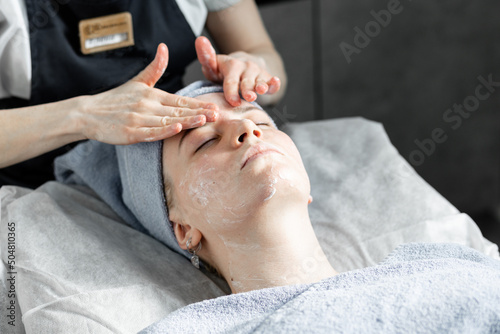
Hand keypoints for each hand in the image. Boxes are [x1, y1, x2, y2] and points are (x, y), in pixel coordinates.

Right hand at [79, 43, 218, 144]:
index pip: (180, 100)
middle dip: (199, 113)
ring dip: (186, 121)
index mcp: (152, 95)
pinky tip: (176, 128)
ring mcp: (139, 119)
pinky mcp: (130, 133)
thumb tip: (164, 47)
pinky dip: (163, 131)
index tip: (214, 106)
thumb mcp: (137, 82)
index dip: (198, 104)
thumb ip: (155, 68)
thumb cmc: (115, 99)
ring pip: (167, 121)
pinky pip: (150, 132)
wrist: (88, 113)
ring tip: (203, 121)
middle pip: (177, 110)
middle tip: (217, 114)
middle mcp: (147, 106)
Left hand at [195, 36, 280, 106]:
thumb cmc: (224, 70)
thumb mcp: (213, 65)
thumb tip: (200, 39)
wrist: (243, 64)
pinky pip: (271, 81)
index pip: (231, 79)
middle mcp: (246, 67)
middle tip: (249, 97)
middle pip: (246, 82)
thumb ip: (206, 57)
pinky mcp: (266, 78)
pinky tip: (276, 82)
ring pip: (259, 81)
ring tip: (261, 90)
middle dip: (247, 89)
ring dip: (261, 86)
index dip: (231, 90)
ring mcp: (257, 72)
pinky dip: (275, 83)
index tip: (233, 101)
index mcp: (232, 65)